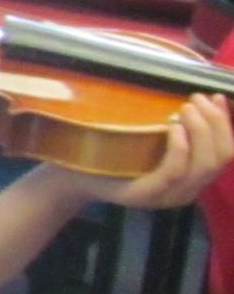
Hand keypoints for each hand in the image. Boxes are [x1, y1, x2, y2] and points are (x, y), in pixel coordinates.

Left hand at [84, 95, 233, 210]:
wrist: (74, 176)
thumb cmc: (112, 153)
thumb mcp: (149, 139)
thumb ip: (178, 127)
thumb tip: (206, 98)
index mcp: (193, 178)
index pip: (226, 152)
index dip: (226, 123)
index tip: (215, 96)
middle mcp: (186, 191)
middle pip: (220, 158)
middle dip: (215, 123)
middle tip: (195, 99)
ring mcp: (167, 196)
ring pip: (203, 165)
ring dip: (200, 131)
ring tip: (185, 108)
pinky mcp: (145, 195)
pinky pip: (174, 171)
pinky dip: (180, 147)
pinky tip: (172, 126)